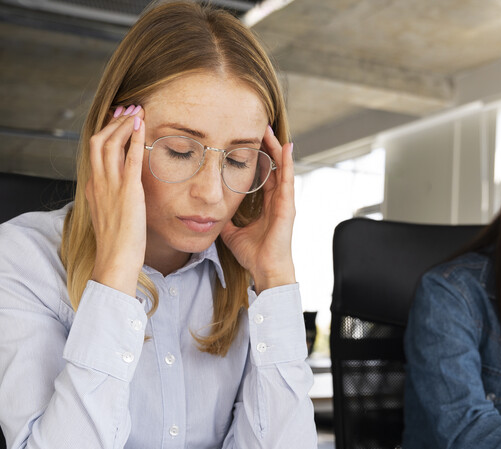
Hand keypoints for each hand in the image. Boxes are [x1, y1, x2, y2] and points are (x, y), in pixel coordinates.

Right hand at [85, 105, 147, 296]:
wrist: (115, 260)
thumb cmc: (117, 244)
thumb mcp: (110, 216)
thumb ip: (113, 200)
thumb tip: (122, 193)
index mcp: (93, 188)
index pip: (95, 151)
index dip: (106, 132)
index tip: (118, 120)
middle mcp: (98, 183)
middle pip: (98, 141)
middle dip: (112, 122)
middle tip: (127, 108)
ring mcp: (110, 187)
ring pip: (109, 144)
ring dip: (122, 124)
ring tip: (136, 112)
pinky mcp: (127, 192)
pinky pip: (128, 159)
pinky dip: (133, 139)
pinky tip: (141, 126)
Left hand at [220, 125, 296, 291]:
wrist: (265, 270)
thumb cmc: (254, 255)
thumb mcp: (233, 233)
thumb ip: (226, 221)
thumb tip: (213, 214)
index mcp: (267, 205)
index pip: (264, 175)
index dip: (259, 158)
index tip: (250, 142)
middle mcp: (278, 201)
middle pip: (274, 167)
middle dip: (268, 147)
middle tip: (261, 128)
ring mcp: (284, 202)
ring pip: (282, 168)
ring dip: (277, 149)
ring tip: (271, 130)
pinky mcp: (288, 206)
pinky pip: (287, 179)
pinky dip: (287, 162)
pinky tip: (286, 146)